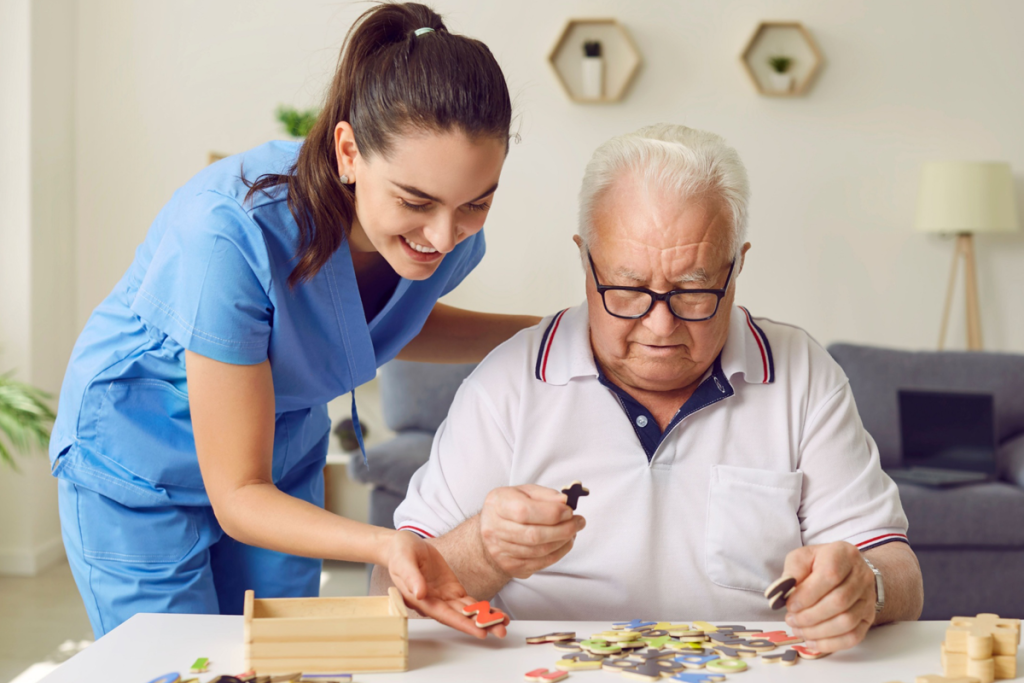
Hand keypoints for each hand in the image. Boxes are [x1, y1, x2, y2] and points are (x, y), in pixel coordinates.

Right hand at [387, 530, 507, 638]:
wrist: (403, 545)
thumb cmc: (400, 553)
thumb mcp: (403, 561)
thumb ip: (411, 577)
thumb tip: (419, 593)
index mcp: (421, 600)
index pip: (445, 615)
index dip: (463, 623)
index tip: (479, 631)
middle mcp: (435, 603)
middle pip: (460, 617)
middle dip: (480, 625)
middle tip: (500, 631)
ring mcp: (444, 597)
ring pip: (467, 611)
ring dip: (485, 618)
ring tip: (504, 623)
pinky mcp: (452, 589)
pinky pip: (469, 601)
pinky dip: (482, 607)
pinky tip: (495, 612)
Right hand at [479, 485, 584, 579]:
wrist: (490, 531)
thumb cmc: (510, 507)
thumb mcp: (524, 492)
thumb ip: (545, 495)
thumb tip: (565, 502)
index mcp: (497, 504)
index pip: (525, 512)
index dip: (551, 513)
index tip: (569, 511)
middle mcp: (494, 529)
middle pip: (534, 535)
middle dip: (563, 530)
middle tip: (579, 522)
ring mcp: (501, 551)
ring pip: (539, 551)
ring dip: (563, 542)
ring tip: (573, 531)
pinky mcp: (511, 566)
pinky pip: (540, 563)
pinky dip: (558, 553)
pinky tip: (565, 543)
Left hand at [782, 541, 876, 652]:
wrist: (845, 570)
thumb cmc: (818, 563)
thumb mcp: (802, 557)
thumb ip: (792, 572)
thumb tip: (781, 592)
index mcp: (844, 554)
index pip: (830, 576)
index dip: (807, 594)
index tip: (790, 605)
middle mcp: (862, 576)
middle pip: (839, 602)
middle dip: (810, 616)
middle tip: (791, 620)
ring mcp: (868, 598)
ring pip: (847, 622)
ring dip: (818, 631)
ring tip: (798, 630)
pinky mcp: (868, 617)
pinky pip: (854, 636)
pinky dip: (831, 643)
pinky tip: (812, 642)